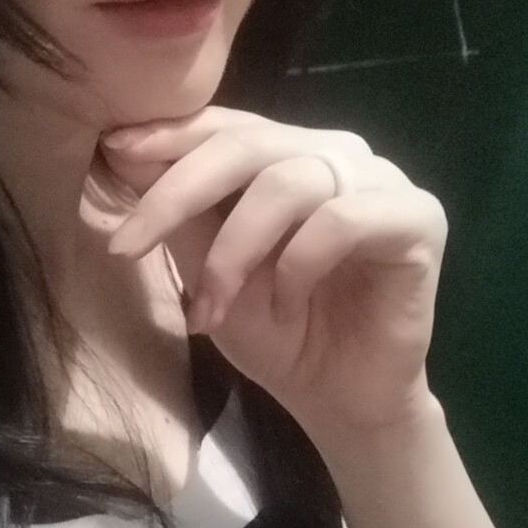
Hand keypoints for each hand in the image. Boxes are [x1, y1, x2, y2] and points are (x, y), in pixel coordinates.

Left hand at [101, 107, 446, 440]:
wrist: (339, 400)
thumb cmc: (276, 333)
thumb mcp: (208, 271)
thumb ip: (181, 213)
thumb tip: (122, 150)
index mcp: (289, 154)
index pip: (225, 126)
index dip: (168, 136)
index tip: (111, 153)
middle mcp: (336, 154)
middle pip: (247, 145)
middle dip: (176, 192)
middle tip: (125, 245)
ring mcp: (382, 181)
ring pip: (288, 182)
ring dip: (234, 251)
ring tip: (210, 311)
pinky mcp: (417, 219)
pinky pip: (341, 219)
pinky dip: (298, 265)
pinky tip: (285, 306)